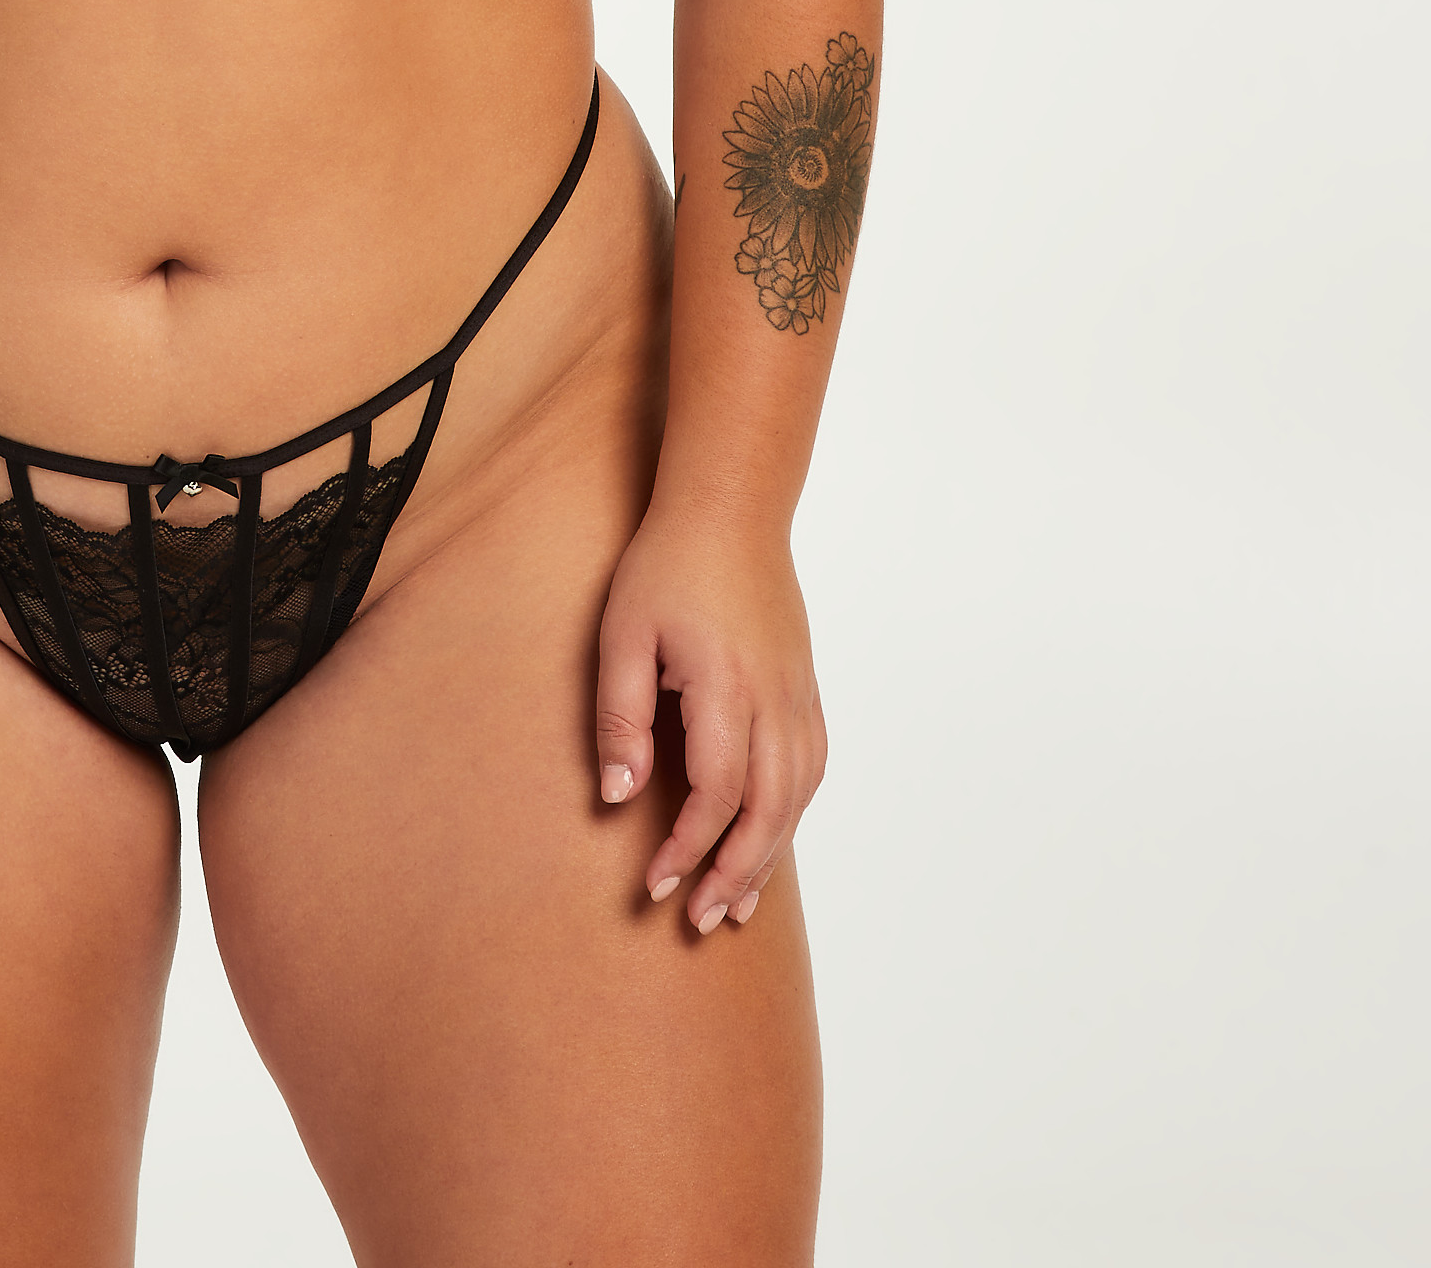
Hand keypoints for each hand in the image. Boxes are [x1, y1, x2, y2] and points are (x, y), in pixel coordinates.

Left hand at [594, 500, 825, 934]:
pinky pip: (811, 769)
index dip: (687, 849)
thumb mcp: (622, 634)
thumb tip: (619, 797)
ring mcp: (798, 694)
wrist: (730, 511)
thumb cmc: (666, 567)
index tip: (655, 885)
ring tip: (738, 903)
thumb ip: (621, 717)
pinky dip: (793, 815)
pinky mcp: (805, 688)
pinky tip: (771, 838)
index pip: (715, 795)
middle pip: (769, 812)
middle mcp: (774, 700)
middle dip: (735, 874)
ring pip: (796, 798)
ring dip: (769, 856)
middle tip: (701, 919)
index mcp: (726, 688)